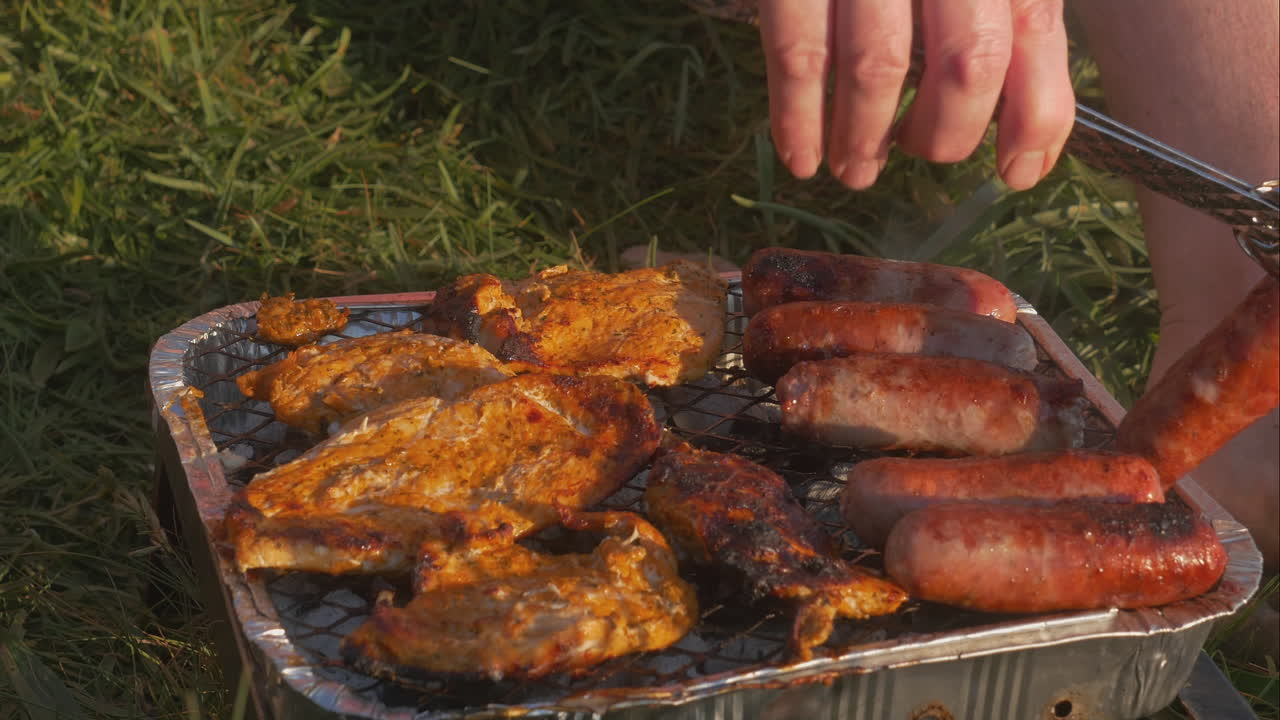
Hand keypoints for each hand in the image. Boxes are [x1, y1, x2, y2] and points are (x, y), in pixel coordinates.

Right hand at [758, 0, 1074, 189]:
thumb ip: (1015, 15)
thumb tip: (1029, 141)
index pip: (1034, 34)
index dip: (1035, 121)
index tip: (1016, 173)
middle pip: (965, 63)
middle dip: (942, 136)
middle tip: (915, 155)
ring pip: (877, 68)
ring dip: (864, 139)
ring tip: (854, 171)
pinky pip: (796, 52)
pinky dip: (796, 116)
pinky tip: (800, 155)